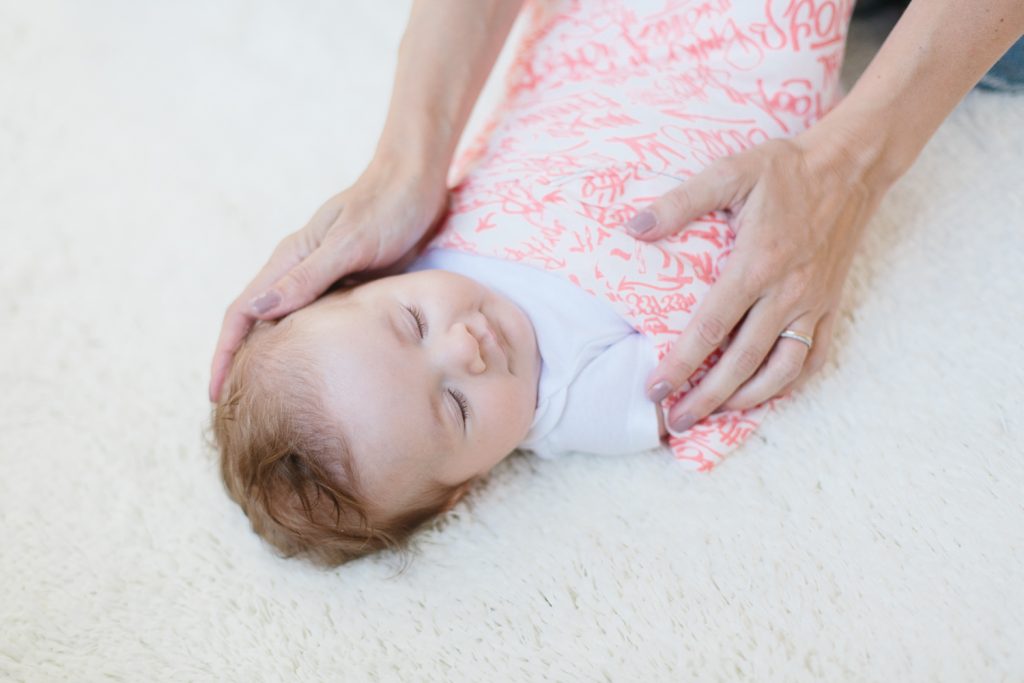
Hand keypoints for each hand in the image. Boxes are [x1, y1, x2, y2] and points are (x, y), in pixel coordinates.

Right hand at [208, 160, 447, 401]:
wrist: (419, 181)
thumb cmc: (387, 207)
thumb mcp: (349, 243)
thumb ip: (307, 277)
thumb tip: (257, 312)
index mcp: (289, 260)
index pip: (242, 314)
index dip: (225, 355)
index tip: (218, 395)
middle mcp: (300, 272)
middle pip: (258, 325)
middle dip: (243, 365)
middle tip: (239, 411)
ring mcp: (325, 280)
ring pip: (290, 328)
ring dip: (276, 360)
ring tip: (274, 402)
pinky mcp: (351, 286)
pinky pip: (322, 324)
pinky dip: (312, 350)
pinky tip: (320, 374)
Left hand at [628, 127, 887, 433]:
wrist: (852, 166)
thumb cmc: (785, 169)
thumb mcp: (728, 172)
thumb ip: (679, 202)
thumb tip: (632, 228)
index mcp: (757, 265)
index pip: (710, 330)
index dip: (680, 365)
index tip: (654, 390)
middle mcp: (787, 293)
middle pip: (742, 363)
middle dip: (707, 399)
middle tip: (676, 422)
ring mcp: (813, 304)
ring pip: (782, 371)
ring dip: (747, 400)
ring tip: (715, 416)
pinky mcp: (831, 306)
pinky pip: (813, 359)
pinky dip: (789, 384)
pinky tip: (764, 394)